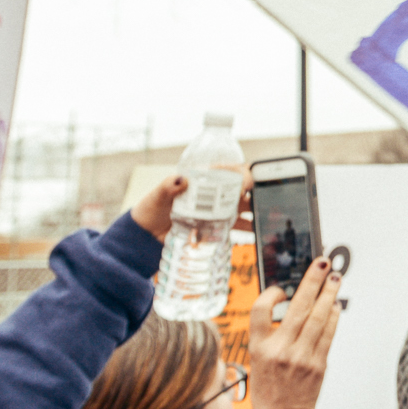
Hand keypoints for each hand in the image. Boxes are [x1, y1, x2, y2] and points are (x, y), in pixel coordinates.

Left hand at [130, 169, 255, 240]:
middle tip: (261, 199)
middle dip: (253, 191)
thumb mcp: (157, 197)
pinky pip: (233, 226)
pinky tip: (254, 232)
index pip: (227, 171)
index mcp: (201, 180)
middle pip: (238, 188)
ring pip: (240, 206)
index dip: (241, 173)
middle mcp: (210, 194)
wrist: (144, 237)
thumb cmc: (150, 211)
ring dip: (253, 210)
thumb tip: (180, 180)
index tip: (248, 182)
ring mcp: (213, 211)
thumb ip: (167, 187)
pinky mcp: (213, 227)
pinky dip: (246, 228)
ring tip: (262, 216)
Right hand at [248, 257, 341, 408]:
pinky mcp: (318, 364)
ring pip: (319, 316)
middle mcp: (279, 349)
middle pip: (298, 306)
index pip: (260, 310)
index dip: (271, 293)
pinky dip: (333, 316)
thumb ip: (272, 335)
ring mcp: (301, 356)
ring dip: (329, 293)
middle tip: (322, 262)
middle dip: (312, 280)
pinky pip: (329, 333)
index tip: (281, 287)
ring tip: (335, 278)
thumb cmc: (269, 389)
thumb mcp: (258, 360)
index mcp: (258, 348)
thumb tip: (293, 304)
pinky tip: (335, 305)